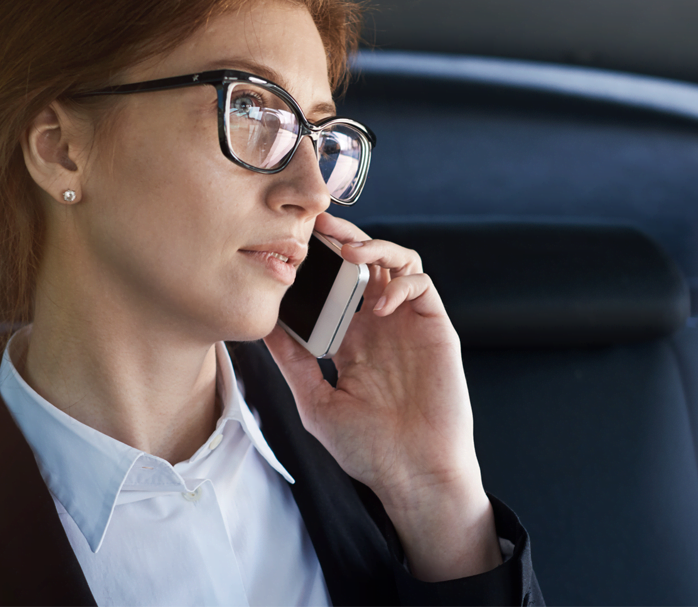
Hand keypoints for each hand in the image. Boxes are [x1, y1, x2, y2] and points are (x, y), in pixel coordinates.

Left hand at [263, 212, 501, 580]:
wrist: (412, 474)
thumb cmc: (366, 448)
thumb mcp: (315, 401)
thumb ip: (291, 361)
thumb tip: (261, 325)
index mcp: (351, 338)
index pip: (334, 285)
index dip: (317, 262)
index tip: (291, 245)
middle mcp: (379, 324)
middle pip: (364, 262)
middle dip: (342, 237)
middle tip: (317, 223)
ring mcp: (408, 324)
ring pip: (396, 262)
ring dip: (375, 247)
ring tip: (350, 249)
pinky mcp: (436, 328)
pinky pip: (422, 285)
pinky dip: (400, 282)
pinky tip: (381, 302)